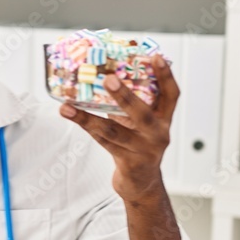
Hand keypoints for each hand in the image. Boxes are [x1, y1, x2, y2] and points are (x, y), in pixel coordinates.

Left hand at [59, 54, 178, 202]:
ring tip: (67, 106)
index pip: (171, 94)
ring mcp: (144, 150)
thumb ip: (130, 102)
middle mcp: (158, 134)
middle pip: (142, 113)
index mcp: (164, 119)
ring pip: (113, 131)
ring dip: (87, 118)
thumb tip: (103, 72)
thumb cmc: (137, 143)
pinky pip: (103, 142)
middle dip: (124, 95)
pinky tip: (71, 115)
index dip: (165, 76)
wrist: (141, 183)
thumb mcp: (140, 122)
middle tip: (109, 78)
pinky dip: (86, 127)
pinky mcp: (129, 163)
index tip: (156, 56)